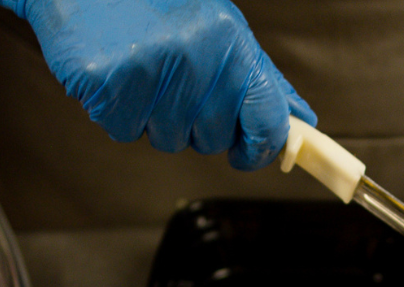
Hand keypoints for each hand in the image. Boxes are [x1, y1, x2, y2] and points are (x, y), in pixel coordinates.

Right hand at [0, 0, 313, 169]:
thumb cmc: (152, 0)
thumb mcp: (218, 26)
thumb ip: (256, 77)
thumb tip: (295, 118)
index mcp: (229, 43)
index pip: (266, 119)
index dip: (260, 148)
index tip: (249, 154)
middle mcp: (194, 60)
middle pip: (212, 139)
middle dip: (195, 122)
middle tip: (174, 82)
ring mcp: (150, 75)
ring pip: (168, 140)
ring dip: (155, 117)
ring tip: (143, 71)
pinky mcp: (108, 89)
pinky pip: (125, 132)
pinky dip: (119, 112)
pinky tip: (117, 74)